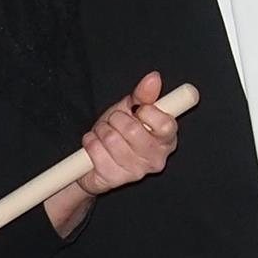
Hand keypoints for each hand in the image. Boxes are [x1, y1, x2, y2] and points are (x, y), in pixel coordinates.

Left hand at [79, 72, 182, 194]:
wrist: (96, 158)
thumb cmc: (119, 131)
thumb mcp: (132, 109)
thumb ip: (144, 94)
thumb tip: (154, 78)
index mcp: (167, 140)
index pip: (165, 124)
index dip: (147, 112)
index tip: (138, 110)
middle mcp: (156, 159)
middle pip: (133, 130)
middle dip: (116, 119)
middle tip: (115, 122)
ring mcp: (136, 172)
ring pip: (111, 139)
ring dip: (101, 130)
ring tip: (104, 134)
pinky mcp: (115, 180)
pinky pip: (96, 151)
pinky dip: (90, 142)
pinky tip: (95, 145)